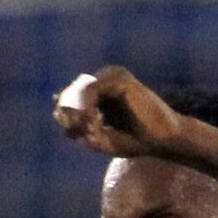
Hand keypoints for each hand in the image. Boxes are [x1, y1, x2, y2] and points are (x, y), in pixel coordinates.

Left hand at [53, 66, 184, 158]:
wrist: (162, 140)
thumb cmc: (135, 141)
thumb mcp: (100, 139)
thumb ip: (77, 126)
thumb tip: (55, 110)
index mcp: (100, 92)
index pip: (71, 96)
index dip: (65, 114)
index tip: (73, 133)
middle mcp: (105, 80)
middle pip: (73, 92)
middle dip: (72, 115)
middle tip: (83, 134)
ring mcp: (113, 77)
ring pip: (81, 92)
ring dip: (80, 114)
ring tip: (92, 132)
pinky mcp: (120, 79)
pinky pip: (92, 91)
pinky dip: (89, 109)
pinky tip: (97, 124)